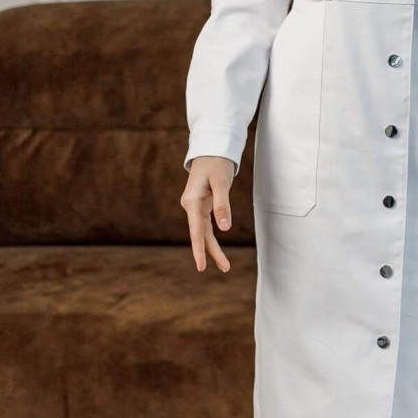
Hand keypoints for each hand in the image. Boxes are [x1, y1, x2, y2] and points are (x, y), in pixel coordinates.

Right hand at [181, 155, 236, 272]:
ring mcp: (195, 206)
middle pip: (200, 235)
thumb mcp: (222, 182)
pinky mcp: (201, 205)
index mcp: (192, 201)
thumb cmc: (216, 163)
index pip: (196, 230)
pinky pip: (205, 225)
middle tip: (226, 269)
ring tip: (225, 266)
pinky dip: (212, 237)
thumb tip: (224, 228)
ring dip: (213, 248)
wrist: (210, 149)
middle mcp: (191, 206)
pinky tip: (216, 249)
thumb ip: (222, 204)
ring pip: (203, 232)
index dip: (199, 249)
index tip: (201, 266)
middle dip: (212, 253)